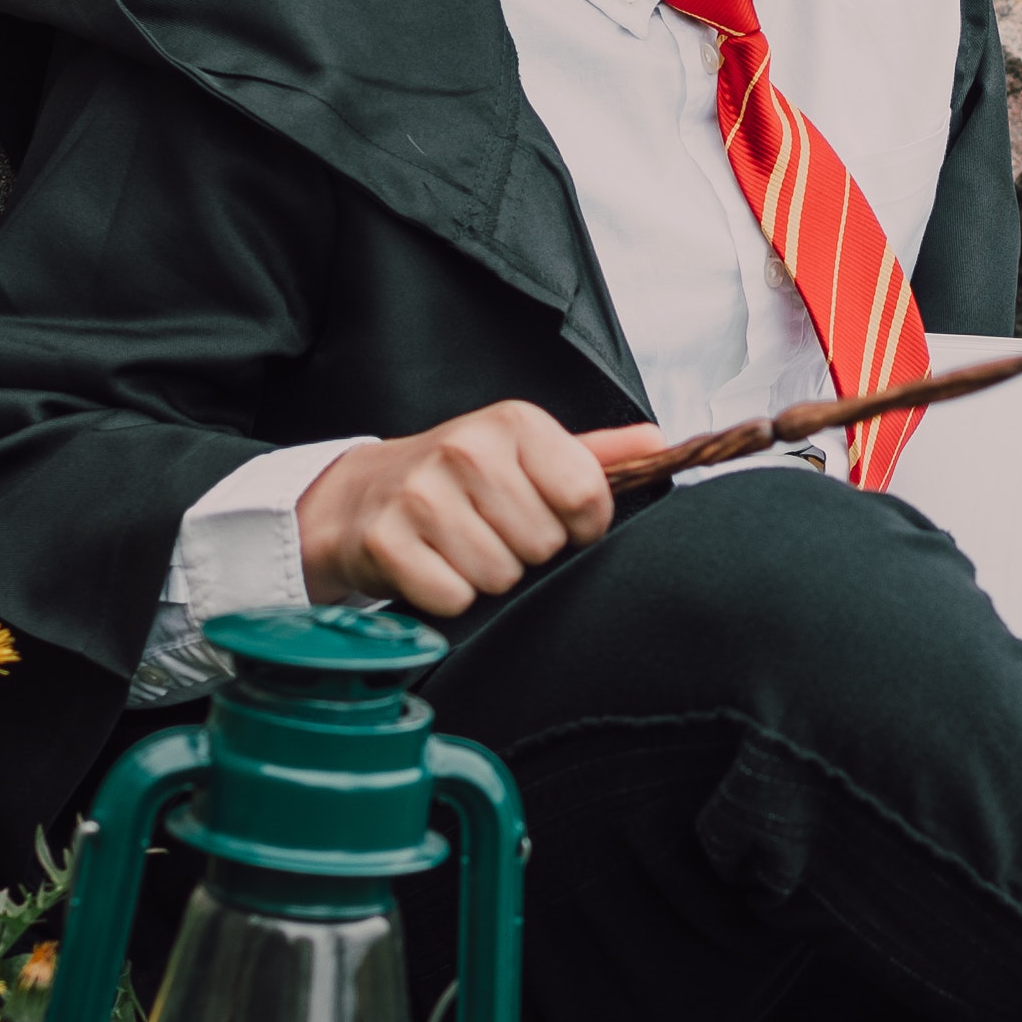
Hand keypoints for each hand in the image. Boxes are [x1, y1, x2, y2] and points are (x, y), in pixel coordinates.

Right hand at [297, 406, 664, 617]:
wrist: (361, 496)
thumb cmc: (459, 479)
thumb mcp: (526, 453)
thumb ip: (594, 454)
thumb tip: (661, 444)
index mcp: (516, 423)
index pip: (588, 498)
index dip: (580, 527)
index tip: (554, 520)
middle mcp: (468, 449)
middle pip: (544, 544)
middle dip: (525, 551)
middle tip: (491, 530)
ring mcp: (422, 493)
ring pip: (500, 576)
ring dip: (485, 576)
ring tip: (459, 546)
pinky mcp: (388, 540)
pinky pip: (454, 597)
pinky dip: (447, 595)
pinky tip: (431, 564)